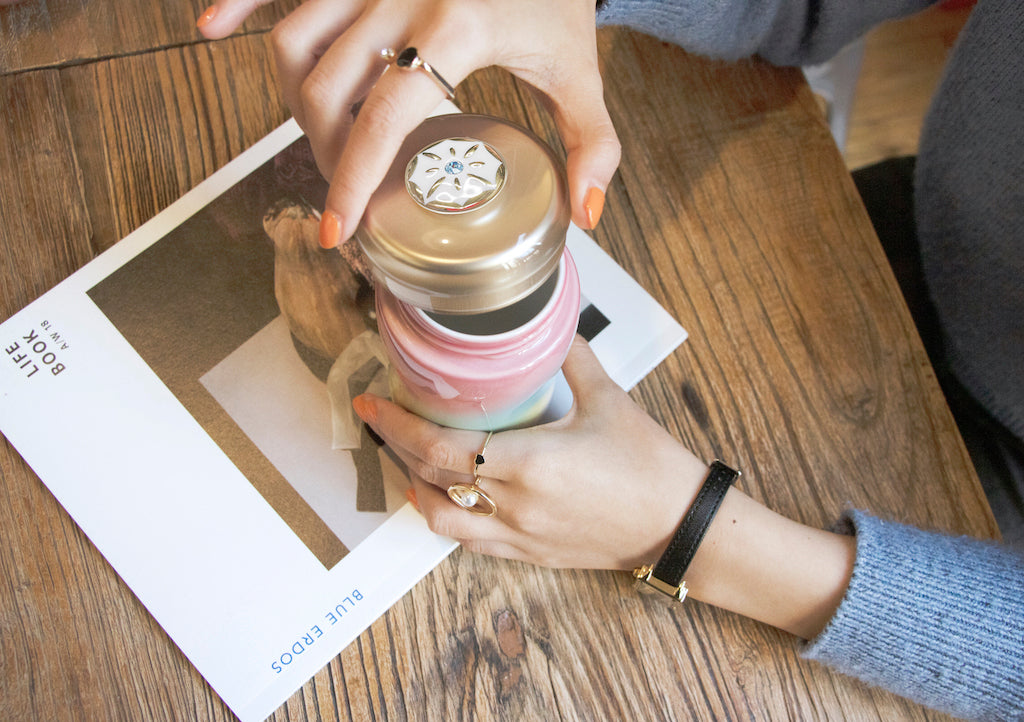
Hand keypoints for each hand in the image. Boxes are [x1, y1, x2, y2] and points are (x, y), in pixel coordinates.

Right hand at [197, 0, 620, 243]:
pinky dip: (240, 2)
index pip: (383, 118)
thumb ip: (593, 145)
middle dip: (327, 152)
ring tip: (324, 138)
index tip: (337, 230)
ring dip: (296, 100)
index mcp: (458, 24)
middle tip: (347, 191)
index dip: (354, 181)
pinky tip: (213, 28)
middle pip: (326, 88)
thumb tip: (582, 215)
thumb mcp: (581, 71)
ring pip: (294, 39)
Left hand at [352, 336, 708, 569]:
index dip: (397, 424)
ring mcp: (519, 534)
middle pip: (431, 477)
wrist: (681, 525)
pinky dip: (445, 516)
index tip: (372, 401)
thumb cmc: (649, 464)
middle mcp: (515, 503)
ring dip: (414, 485)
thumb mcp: (608, 398)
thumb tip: (547, 323)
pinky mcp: (529, 553)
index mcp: (529, 462)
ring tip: (404, 455)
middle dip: (394, 445)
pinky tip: (441, 495)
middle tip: (375, 416)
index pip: (441, 446)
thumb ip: (571, 357)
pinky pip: (470, 541)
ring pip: (442, 518)